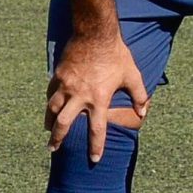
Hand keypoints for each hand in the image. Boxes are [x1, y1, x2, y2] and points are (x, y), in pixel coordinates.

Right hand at [47, 29, 145, 162]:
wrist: (95, 33)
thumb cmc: (116, 55)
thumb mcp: (132, 75)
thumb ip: (139, 95)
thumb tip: (143, 111)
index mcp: (98, 99)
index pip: (96, 130)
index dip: (95, 146)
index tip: (94, 159)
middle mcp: (79, 96)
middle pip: (64, 124)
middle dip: (58, 139)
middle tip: (53, 149)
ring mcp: (66, 85)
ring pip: (52, 109)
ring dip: (49, 122)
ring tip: (48, 131)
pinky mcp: (59, 75)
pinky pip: (50, 92)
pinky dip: (49, 102)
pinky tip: (49, 107)